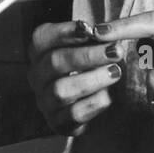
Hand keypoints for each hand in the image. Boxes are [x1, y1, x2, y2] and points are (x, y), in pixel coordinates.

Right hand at [27, 20, 123, 134]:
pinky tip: (110, 96)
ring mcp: (45, 101)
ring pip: (61, 90)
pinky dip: (94, 103)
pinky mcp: (58, 123)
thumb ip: (96, 38)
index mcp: (40, 53)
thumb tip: (103, 31)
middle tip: (115, 51)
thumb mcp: (93, 48)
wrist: (100, 106)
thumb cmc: (95, 68)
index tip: (91, 29)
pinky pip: (73, 114)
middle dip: (88, 55)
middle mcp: (37, 76)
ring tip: (116, 73)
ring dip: (92, 79)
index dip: (66, 32)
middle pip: (54, 62)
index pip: (42, 38)